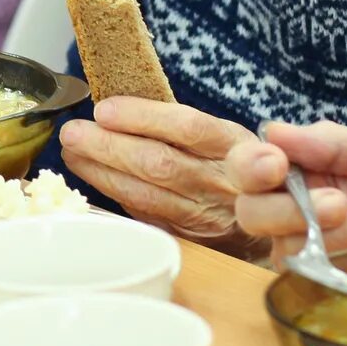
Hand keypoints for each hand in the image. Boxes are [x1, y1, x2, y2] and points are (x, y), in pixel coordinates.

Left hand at [58, 98, 258, 246]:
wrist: (274, 222)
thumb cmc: (237, 168)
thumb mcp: (228, 137)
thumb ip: (185, 126)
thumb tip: (119, 107)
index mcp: (234, 145)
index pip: (187, 127)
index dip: (143, 117)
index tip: (105, 109)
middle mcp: (221, 182)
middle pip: (159, 164)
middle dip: (108, 147)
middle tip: (73, 132)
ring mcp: (204, 215)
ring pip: (145, 194)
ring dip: (100, 173)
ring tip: (72, 153)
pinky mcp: (188, 238)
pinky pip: (144, 216)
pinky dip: (114, 196)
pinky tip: (91, 179)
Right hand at [226, 123, 346, 259]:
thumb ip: (332, 142)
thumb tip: (274, 131)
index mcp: (301, 170)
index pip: (248, 165)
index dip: (251, 165)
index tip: (277, 165)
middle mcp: (291, 209)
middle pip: (250, 210)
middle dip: (287, 207)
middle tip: (339, 203)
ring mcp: (303, 249)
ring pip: (282, 244)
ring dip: (333, 232)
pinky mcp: (320, 282)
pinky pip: (311, 272)